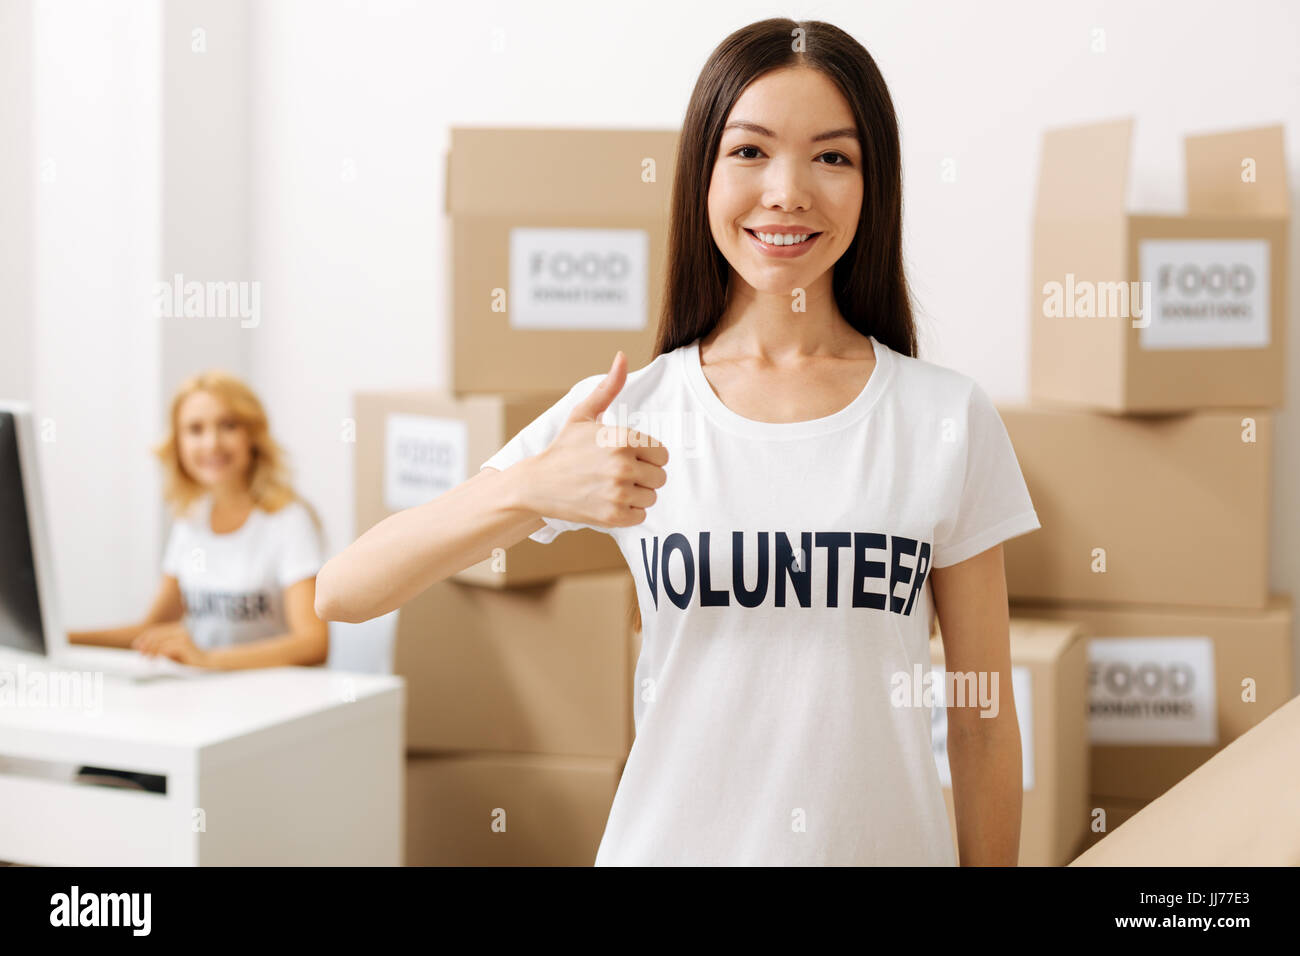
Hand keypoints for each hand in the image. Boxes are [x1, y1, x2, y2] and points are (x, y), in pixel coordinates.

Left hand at [132, 622, 210, 666]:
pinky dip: (158, 654)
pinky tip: (155, 660)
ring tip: (145, 658)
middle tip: (139, 653)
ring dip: (150, 650)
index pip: (157, 630)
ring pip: (160, 641)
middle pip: (157, 635)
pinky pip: (166, 648)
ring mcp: (183, 636)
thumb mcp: (172, 651)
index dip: (145, 637)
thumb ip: (161, 647)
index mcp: (177, 629)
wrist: (207, 662)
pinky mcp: (184, 644)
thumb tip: (144, 648)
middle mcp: (180, 630)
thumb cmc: (189, 658)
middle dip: (146, 644)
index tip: (137, 646)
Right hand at [523, 352, 668, 528]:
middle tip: (618, 474)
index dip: (647, 456)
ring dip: (636, 495)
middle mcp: (623, 466)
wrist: (537, 484)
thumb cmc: (564, 448)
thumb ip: (608, 387)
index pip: (662, 454)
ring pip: (651, 497)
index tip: (627, 458)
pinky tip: (608, 502)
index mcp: (623, 439)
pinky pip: (641, 515)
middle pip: (660, 477)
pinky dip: (628, 512)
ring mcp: (618, 493)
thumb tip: (622, 356)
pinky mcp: (613, 516)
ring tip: (612, 488)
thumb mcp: (584, 414)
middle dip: (643, 476)